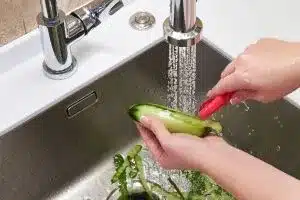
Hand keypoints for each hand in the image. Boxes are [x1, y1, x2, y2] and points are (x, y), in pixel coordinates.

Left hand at [136, 116, 299, 199]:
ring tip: (158, 111)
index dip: (143, 128)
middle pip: (158, 136)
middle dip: (153, 125)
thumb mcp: (167, 140)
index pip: (148, 141)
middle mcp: (170, 154)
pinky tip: (173, 115)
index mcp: (162, 157)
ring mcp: (181, 147)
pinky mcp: (191, 140)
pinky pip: (179, 130)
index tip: (138, 116)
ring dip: (164, 123)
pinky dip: (176, 123)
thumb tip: (143, 118)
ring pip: (169, 132)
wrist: (213, 154)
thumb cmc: (187, 150)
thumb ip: (156, 128)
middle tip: (148, 112)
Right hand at [208, 38, 299, 102]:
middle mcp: (241, 62)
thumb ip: (245, 96)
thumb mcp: (264, 96)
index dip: (215, 94)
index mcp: (241, 76)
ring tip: (254, 76)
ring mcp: (248, 51)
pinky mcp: (257, 44)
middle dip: (227, 82)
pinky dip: (249, 62)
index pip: (221, 86)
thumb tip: (234, 98)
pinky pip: (247, 55)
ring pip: (235, 64)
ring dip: (238, 71)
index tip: (211, 98)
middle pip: (225, 74)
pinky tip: (262, 66)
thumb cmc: (286, 79)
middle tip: (234, 90)